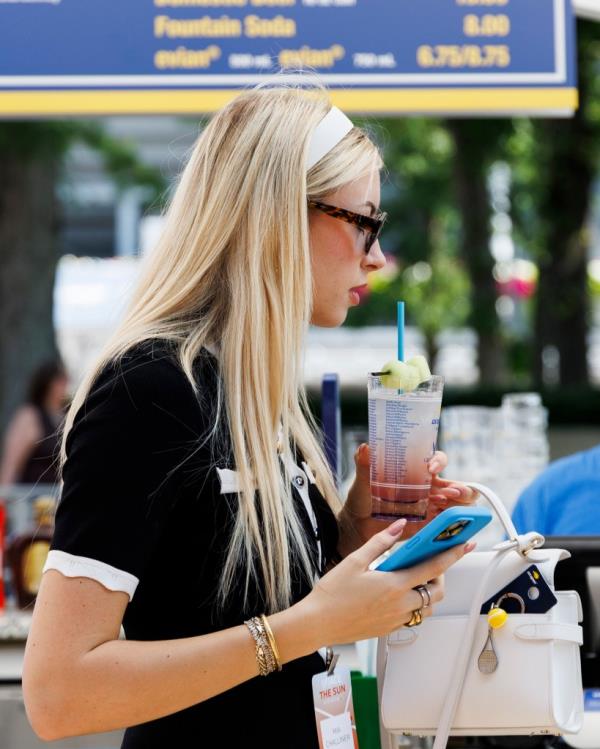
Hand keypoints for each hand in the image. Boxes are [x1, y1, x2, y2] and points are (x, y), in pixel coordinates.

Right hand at [301, 520, 474, 644]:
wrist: (317, 624)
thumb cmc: (332, 593)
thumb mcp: (354, 561)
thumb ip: (380, 542)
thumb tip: (398, 526)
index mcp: (394, 585)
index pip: (433, 569)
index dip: (452, 555)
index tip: (465, 545)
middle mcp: (400, 605)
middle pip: (436, 592)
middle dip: (441, 577)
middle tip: (431, 564)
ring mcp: (396, 620)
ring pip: (426, 608)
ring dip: (428, 593)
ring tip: (414, 579)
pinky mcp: (389, 629)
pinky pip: (412, 617)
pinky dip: (414, 605)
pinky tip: (398, 594)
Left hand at [343, 443, 478, 541]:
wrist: (356, 525)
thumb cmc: (361, 499)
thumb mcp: (362, 480)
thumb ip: (364, 463)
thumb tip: (364, 446)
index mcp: (414, 473)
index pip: (436, 460)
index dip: (438, 461)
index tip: (431, 468)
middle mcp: (425, 489)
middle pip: (453, 485)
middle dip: (461, 488)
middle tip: (456, 492)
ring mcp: (427, 508)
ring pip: (454, 505)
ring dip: (459, 506)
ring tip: (457, 508)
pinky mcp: (425, 525)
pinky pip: (444, 525)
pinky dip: (451, 524)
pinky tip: (449, 524)